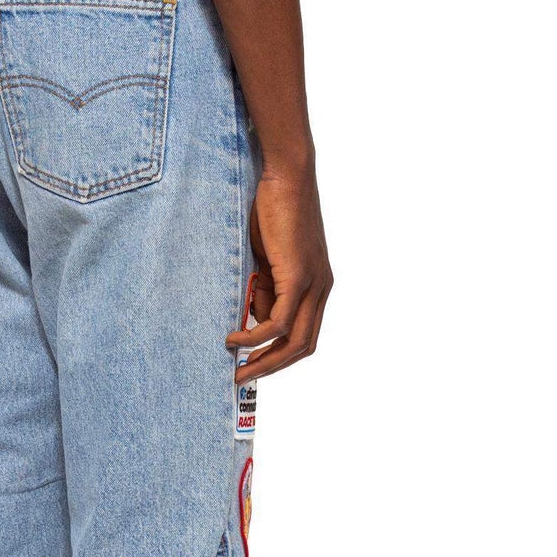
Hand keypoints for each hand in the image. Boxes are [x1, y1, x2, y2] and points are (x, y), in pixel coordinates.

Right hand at [226, 168, 333, 383]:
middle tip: (242, 380)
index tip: (252, 366)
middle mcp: (321, 289)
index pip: (304, 335)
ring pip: (294, 341)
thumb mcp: (266, 260)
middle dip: (271, 368)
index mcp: (316, 286)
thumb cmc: (271, 211)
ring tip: (237, 369)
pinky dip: (257, 337)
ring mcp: (314, 284)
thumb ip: (265, 290)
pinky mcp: (300, 276)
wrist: (285, 176)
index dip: (279, 356)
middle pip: (303, 347)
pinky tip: (235, 340)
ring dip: (264, 361)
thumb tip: (255, 319)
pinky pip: (280, 321)